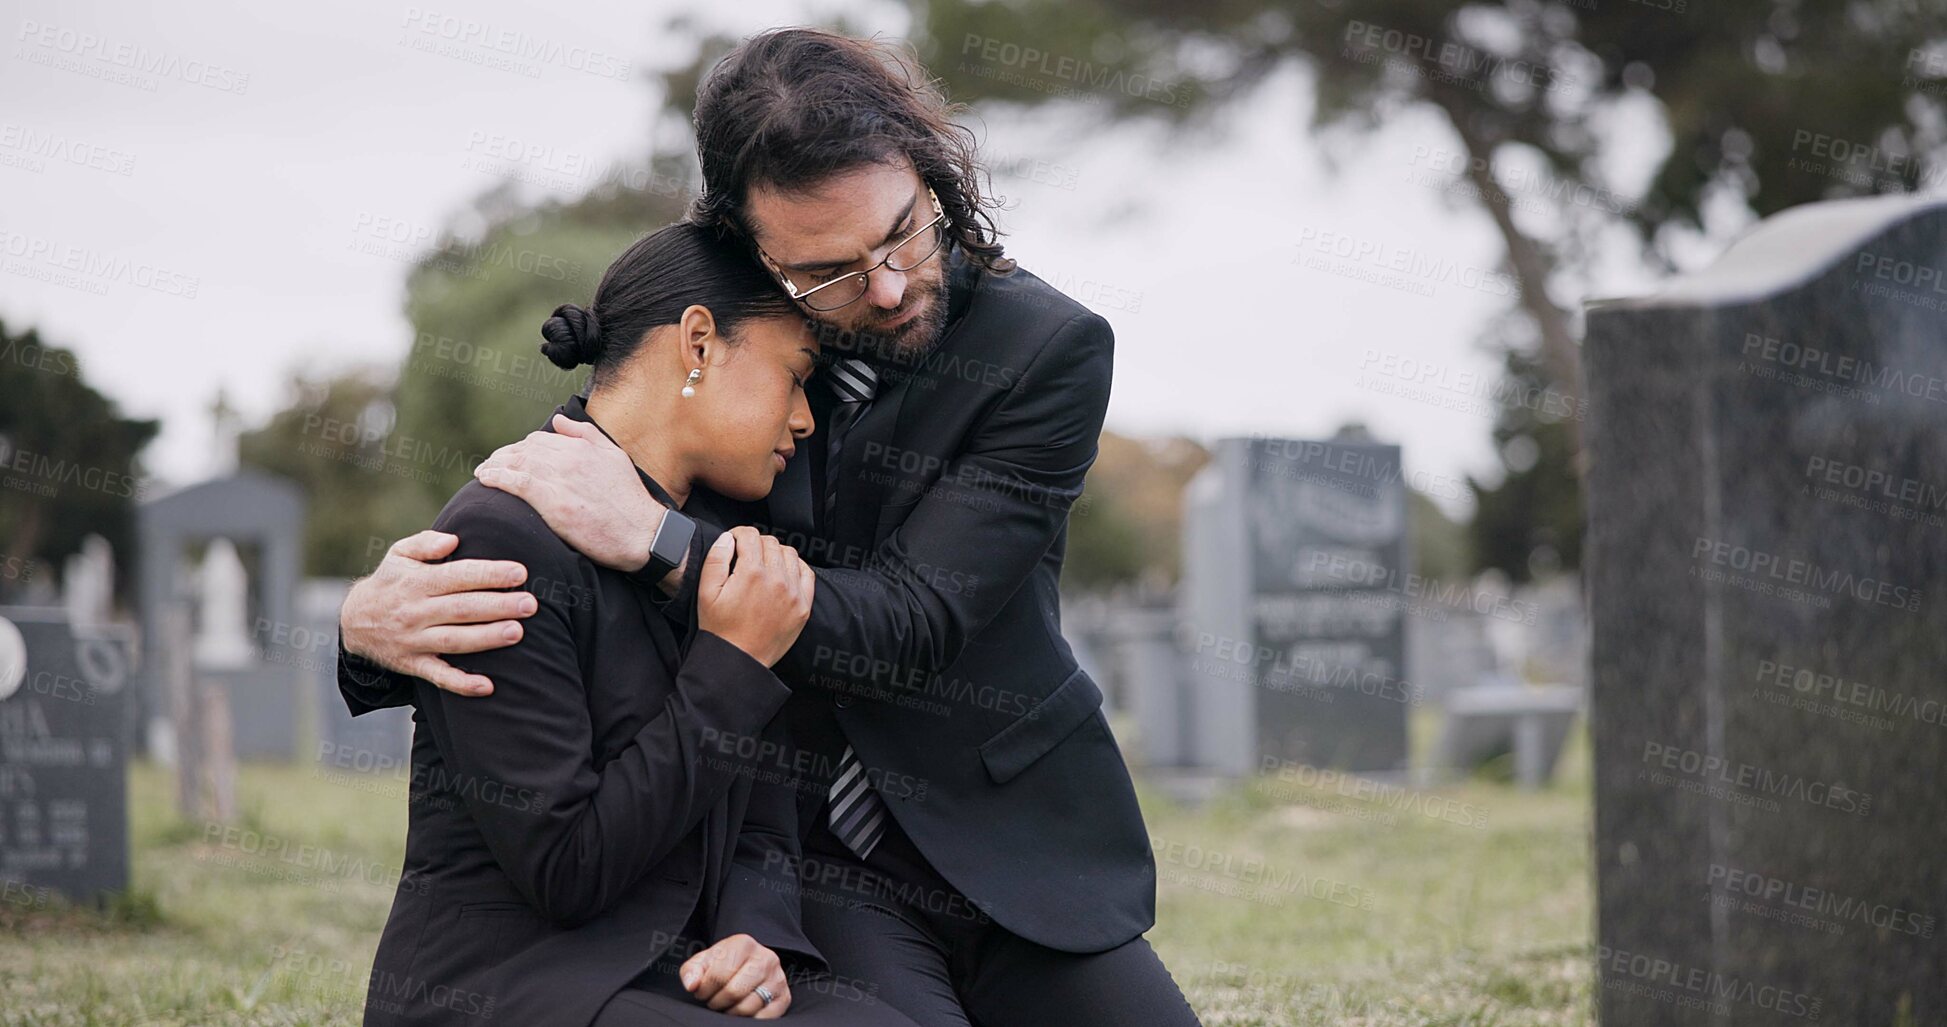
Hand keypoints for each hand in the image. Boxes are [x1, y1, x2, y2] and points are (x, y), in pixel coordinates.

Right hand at [341, 531, 535, 696]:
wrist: (353, 621)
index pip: (458, 576)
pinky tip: (488, 686)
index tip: (520, 572)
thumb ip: (425, 543)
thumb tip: (453, 539)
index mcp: (416, 582)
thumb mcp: (398, 554)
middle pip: (462, 609)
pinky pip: (438, 677)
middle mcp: (415, 612)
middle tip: (530, 604)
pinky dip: (461, 684)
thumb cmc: (390, 582)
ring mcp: (413, 640)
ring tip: (517, 632)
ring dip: (487, 638)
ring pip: (455, 641)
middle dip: (498, 606)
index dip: (489, 574)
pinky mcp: (412, 664)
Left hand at [475, 415, 664, 572]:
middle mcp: (569, 458)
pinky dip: (497, 477)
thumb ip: (586, 435)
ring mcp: (560, 480)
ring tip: (483, 472)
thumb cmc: (630, 500)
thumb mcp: (615, 457)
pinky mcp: (553, 504)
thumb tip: (557, 421)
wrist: (641, 533)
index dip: (523, 447)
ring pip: (517, 463)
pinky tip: (486, 479)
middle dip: (505, 455)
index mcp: (583, 447)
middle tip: (492, 464)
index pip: (541, 439)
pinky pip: (516, 483)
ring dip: (495, 465)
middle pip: (525, 449)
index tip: (514, 457)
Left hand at [680, 934, 789, 1018]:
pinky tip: (741, 1011)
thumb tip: (692, 985)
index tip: (702, 991)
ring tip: (726, 1005)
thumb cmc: (723, 964)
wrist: (748, 965)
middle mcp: (766, 958)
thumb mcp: (704, 962)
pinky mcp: (784, 998)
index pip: (719, 975)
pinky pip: (764, 1018)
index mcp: (744, 944)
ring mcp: (778, 978)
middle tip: (713, 1000)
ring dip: (730, 1012)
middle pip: (734, 992)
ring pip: (748, 1007)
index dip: (704, 989)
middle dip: (717, 1002)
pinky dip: (748, 1019)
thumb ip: (691, 971)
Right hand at [697, 527, 814, 666]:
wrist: (738, 660)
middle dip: (755, 544)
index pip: (750, 535)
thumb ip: (715, 560)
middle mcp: (777, 580)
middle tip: (745, 557)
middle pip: (770, 543)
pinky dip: (795, 568)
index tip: (734, 543)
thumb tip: (728, 538)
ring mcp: (793, 593)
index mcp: (751, 573)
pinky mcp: (803, 606)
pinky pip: (806, 573)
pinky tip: (782, 574)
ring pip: (790, 554)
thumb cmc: (720, 629)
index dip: (738, 534)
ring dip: (775, 554)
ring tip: (762, 566)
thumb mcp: (706, 593)